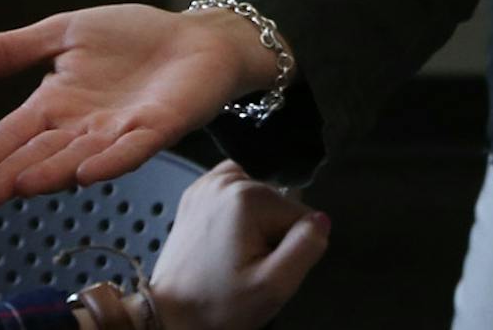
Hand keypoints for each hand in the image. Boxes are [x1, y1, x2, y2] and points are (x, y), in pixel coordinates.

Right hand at [0, 4, 277, 205]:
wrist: (195, 37)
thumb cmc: (132, 39)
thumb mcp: (63, 33)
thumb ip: (13, 51)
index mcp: (57, 103)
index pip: (13, 134)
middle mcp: (84, 126)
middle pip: (41, 152)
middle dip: (13, 172)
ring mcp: (120, 131)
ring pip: (80, 156)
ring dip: (52, 172)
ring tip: (22, 185)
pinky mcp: (158, 127)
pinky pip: (131, 148)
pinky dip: (110, 161)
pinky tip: (87, 172)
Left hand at [149, 160, 329, 329]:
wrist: (171, 313)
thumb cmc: (218, 304)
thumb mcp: (272, 287)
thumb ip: (305, 249)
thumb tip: (321, 221)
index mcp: (247, 196)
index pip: (300, 214)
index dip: (290, 246)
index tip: (265, 266)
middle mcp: (227, 179)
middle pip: (278, 204)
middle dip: (272, 235)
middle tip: (248, 265)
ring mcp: (208, 183)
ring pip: (259, 197)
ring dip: (256, 223)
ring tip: (236, 254)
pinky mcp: (196, 192)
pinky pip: (235, 191)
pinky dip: (238, 210)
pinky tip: (227, 237)